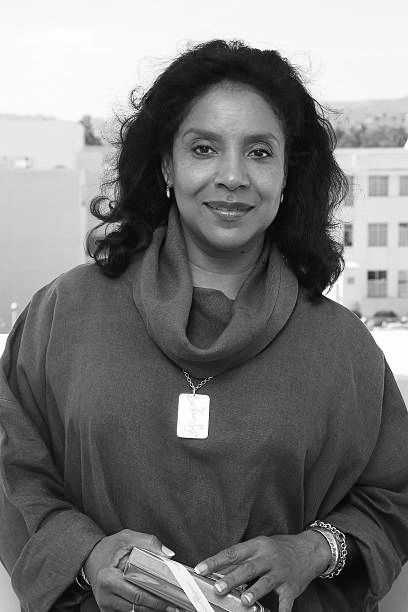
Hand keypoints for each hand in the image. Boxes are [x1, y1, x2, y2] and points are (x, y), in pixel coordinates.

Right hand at [84, 529, 178, 611]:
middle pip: (137, 605)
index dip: (157, 597)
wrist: (90, 558)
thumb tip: (168, 555)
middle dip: (157, 606)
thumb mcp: (127, 537)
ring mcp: (106, 604)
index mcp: (108, 578)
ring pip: (134, 611)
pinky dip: (142, 609)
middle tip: (175, 606)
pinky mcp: (107, 609)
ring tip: (168, 606)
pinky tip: (154, 605)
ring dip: (151, 609)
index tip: (172, 598)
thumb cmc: (110, 547)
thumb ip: (148, 542)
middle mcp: (105, 595)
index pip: (137, 592)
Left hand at [194, 532, 330, 611]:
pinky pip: (286, 601)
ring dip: (254, 592)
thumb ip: (243, 558)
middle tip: (218, 588)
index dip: (216, 561)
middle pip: (248, 568)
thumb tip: (219, 569)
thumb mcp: (260, 546)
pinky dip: (281, 610)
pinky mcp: (292, 587)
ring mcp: (281, 573)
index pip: (233, 552)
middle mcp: (269, 558)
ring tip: (244, 601)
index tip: (200, 568)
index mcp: (257, 546)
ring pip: (266, 582)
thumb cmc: (279, 548)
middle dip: (232, 579)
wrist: (309, 549)